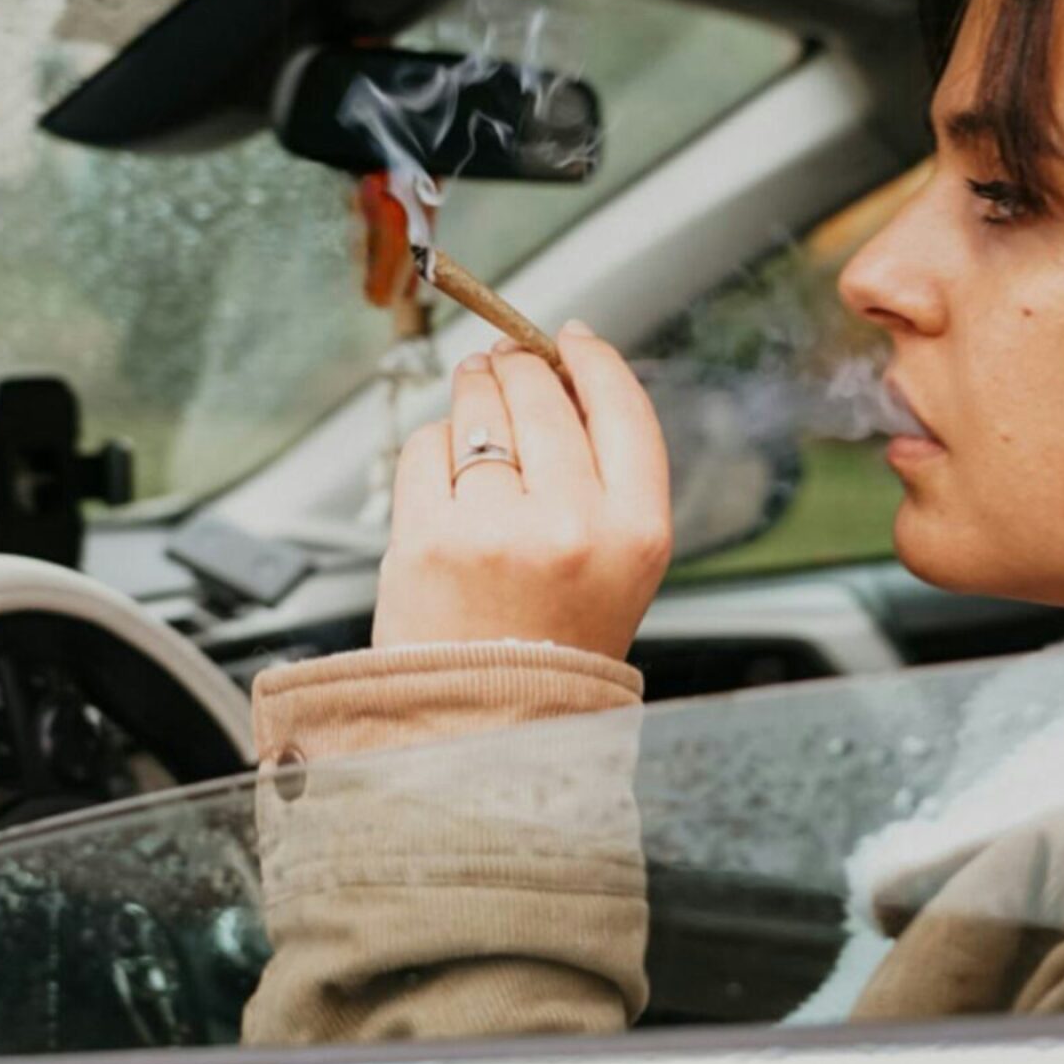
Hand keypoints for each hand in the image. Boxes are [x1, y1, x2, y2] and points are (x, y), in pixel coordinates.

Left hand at [373, 321, 672, 660]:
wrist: (488, 724)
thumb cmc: (554, 641)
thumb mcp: (619, 565)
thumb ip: (606, 475)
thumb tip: (565, 369)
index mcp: (637, 532)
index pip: (621, 409)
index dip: (594, 361)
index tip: (572, 339)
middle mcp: (573, 526)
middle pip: (542, 395)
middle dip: (518, 365)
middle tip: (504, 362)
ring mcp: (497, 530)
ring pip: (479, 410)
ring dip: (472, 392)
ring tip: (473, 399)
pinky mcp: (430, 538)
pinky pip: (426, 447)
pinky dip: (432, 446)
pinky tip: (445, 472)